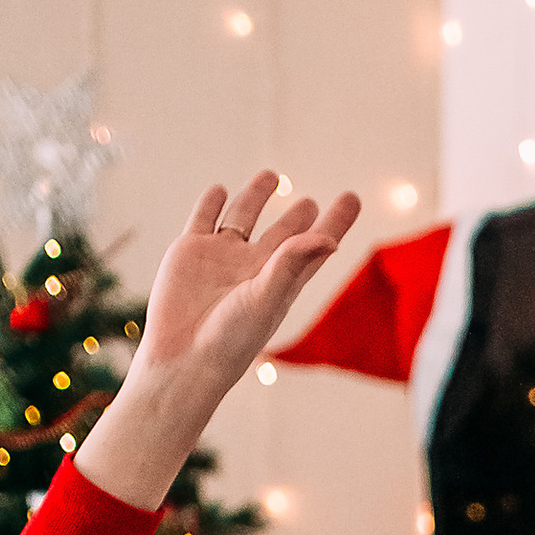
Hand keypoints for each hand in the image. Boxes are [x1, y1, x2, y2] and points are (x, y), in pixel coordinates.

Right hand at [75, 171, 360, 510]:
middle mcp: (254, 267)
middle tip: (312, 203)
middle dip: (298, 218)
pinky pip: (204, 219)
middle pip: (283, 233)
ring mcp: (222, 257)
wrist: (182, 357)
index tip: (352, 197)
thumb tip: (330, 240)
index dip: (335, 221)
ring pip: (243, 217)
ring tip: (271, 176)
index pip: (315, 244)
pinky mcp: (190, 251)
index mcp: (281, 280)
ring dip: (255, 196)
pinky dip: (212, 203)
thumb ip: (294, 264)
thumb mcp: (266, 298)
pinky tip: (221, 190)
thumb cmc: (230, 339)